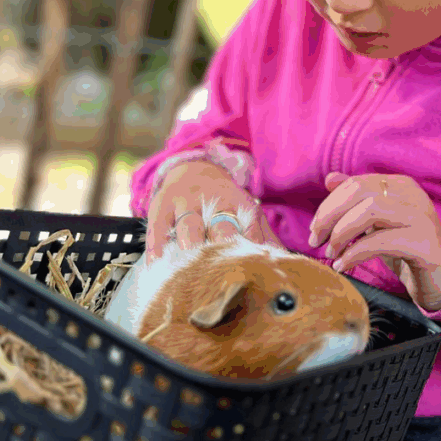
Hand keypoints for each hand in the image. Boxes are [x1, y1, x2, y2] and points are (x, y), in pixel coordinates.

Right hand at [146, 160, 281, 260]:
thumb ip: (263, 236)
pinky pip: (157, 227)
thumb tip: (284, 263)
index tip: (252, 271)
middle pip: (219, 225)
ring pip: (189, 226)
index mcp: (238, 204)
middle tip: (222, 273)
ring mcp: (185, 203)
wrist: (192, 167)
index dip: (250, 250)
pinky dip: (157, 246)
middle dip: (222, 247)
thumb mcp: (246, 210)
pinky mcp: (162, 206)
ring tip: (190, 271)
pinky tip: (157, 265)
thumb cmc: (223, 200)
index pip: (248, 228)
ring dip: (190, 247)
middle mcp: (213, 201)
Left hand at [309, 172, 440, 312]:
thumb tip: (330, 179)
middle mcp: (411, 195)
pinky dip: (356, 253)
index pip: (356, 183)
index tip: (315, 228)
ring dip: (342, 232)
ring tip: (331, 252)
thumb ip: (357, 200)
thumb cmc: (407, 249)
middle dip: (330, 215)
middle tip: (316, 240)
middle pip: (360, 192)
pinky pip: (382, 241)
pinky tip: (343, 265)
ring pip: (371, 210)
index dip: (329, 204)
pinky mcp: (424, 243)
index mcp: (400, 185)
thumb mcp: (378, 223)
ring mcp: (420, 217)